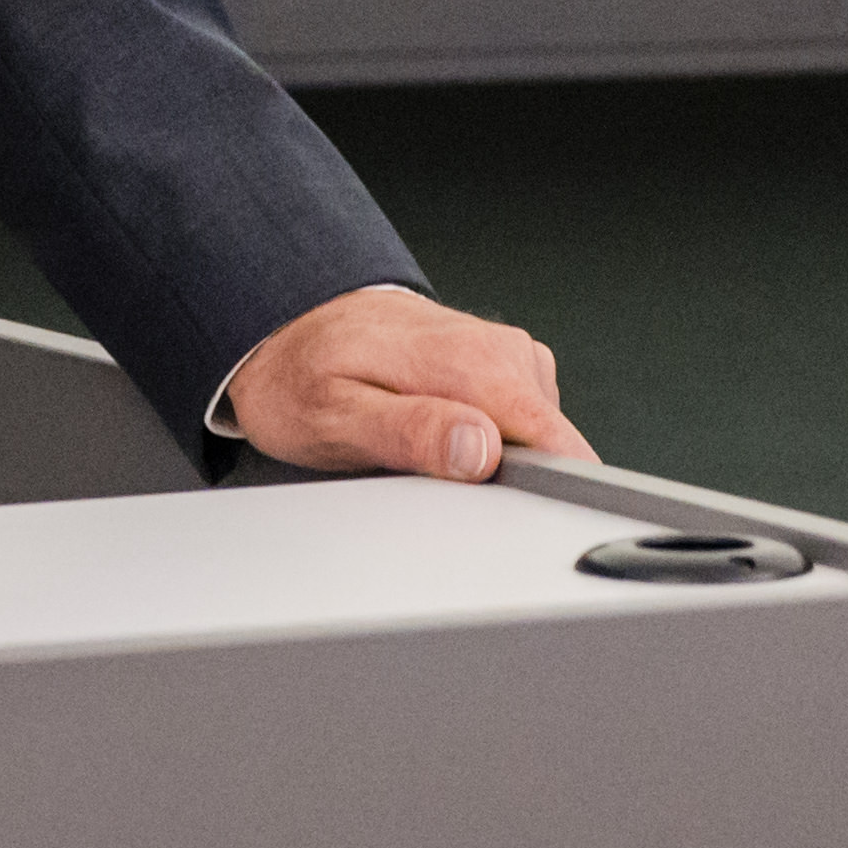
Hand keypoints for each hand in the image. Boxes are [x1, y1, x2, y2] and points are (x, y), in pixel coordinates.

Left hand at [221, 284, 584, 482]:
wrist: (292, 327)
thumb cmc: (305, 374)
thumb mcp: (335, 416)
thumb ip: (411, 432)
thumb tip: (480, 450)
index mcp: (471, 361)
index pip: (556, 442)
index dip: (547, 494)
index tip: (509, 520)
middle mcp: (498, 349)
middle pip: (551, 447)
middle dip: (510, 482)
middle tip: (429, 483)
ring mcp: (504, 353)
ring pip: (537, 438)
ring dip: (498, 462)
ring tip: (425, 455)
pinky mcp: (501, 363)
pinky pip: (521, 420)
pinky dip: (491, 441)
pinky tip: (441, 438)